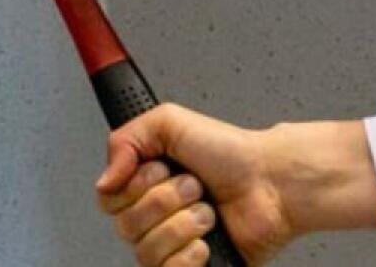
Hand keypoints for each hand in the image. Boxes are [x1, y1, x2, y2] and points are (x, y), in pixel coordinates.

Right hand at [94, 105, 375, 265]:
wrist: (272, 182)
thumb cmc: (230, 152)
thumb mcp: (170, 122)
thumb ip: (125, 140)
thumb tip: (104, 180)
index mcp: (144, 185)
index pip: (108, 199)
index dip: (135, 186)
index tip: (162, 169)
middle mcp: (154, 218)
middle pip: (126, 227)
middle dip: (166, 201)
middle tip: (196, 187)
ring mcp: (172, 247)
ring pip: (147, 252)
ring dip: (184, 226)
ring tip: (209, 213)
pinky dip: (191, 256)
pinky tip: (208, 242)